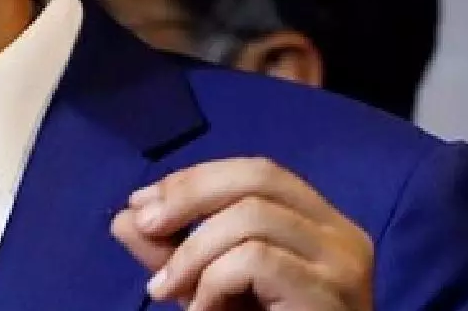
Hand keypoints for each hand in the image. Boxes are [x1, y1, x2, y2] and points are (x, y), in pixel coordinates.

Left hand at [110, 158, 372, 310]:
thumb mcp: (208, 289)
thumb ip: (173, 255)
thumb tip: (124, 218)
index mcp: (319, 224)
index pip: (257, 172)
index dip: (195, 179)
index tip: (140, 204)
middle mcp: (342, 235)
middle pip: (258, 177)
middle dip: (188, 195)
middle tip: (145, 227)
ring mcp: (343, 263)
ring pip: (252, 216)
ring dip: (193, 251)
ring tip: (168, 291)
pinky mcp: (331, 294)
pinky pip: (255, 259)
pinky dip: (213, 280)